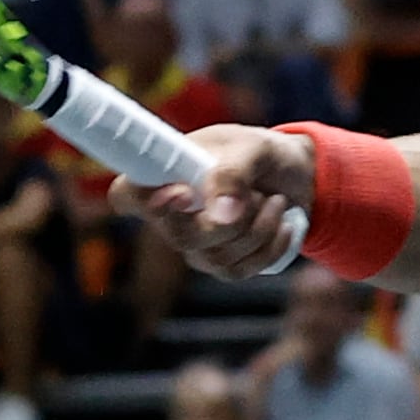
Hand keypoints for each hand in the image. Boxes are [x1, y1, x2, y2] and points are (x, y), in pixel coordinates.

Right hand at [112, 124, 315, 277]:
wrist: (294, 174)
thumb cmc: (259, 153)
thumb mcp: (253, 148)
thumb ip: (233, 174)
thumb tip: (221, 217)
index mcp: (165, 174)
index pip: (126, 194)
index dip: (141, 200)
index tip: (180, 191)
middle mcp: (170, 215)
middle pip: (181, 238)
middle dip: (230, 223)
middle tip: (257, 196)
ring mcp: (194, 244)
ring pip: (218, 258)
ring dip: (259, 228)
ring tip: (274, 199)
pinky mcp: (222, 264)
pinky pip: (241, 271)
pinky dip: (271, 246)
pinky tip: (283, 223)